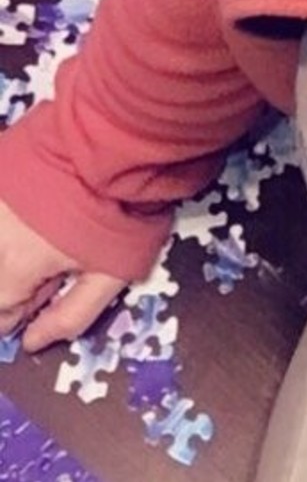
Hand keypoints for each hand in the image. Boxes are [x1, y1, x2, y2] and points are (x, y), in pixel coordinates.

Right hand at [0, 200, 128, 352]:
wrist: (121, 139)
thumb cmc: (121, 213)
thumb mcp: (110, 275)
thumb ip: (69, 316)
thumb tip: (33, 342)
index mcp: (13, 267)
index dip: (21, 312)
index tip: (46, 294)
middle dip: (12, 278)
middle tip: (48, 259)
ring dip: (9, 248)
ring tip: (40, 235)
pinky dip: (8, 218)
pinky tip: (32, 209)